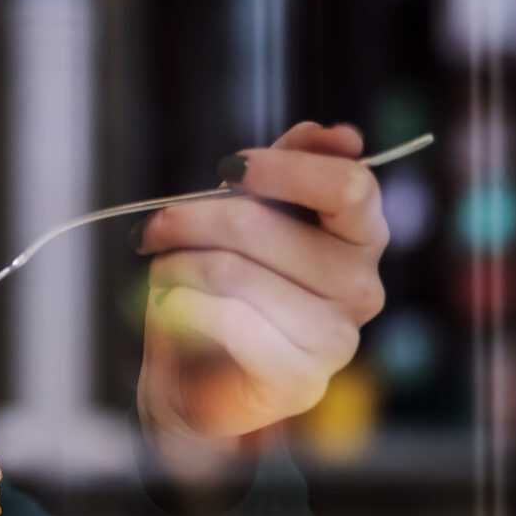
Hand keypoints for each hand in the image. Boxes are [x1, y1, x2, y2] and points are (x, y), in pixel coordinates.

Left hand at [134, 120, 390, 485]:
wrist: (201, 383)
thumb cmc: (228, 291)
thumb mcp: (254, 217)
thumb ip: (292, 168)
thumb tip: (336, 132)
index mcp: (361, 238)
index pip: (350, 186)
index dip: (283, 168)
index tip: (229, 169)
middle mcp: (362, 287)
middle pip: (259, 225)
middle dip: (188, 218)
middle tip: (154, 228)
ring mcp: (336, 338)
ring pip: (228, 270)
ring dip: (173, 266)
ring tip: (163, 276)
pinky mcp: (298, 377)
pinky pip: (221, 319)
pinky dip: (178, 308)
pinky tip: (173, 313)